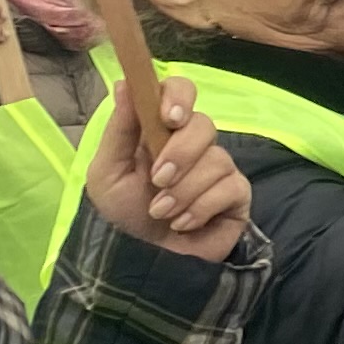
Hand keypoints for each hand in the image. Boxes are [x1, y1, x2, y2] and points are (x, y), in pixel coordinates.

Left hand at [87, 71, 249, 258]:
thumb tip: (124, 82)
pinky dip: (200, 208)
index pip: (181, 91)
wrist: (141, 261)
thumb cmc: (121, 215)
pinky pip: (230, 187)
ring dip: (183, 191)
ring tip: (162, 213)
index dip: (180, 96)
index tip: (169, 118)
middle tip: (158, 180)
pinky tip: (183, 223)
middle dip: (180, 154)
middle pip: (204, 124)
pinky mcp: (236, 196)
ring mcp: (218, 169)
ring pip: (216, 159)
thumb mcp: (107, 172)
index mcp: (160, 130)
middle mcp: (192, 145)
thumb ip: (120, 129)